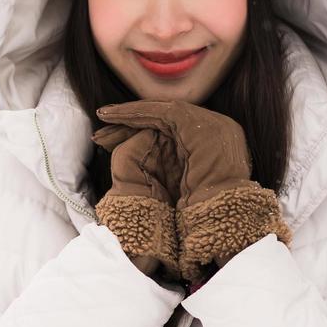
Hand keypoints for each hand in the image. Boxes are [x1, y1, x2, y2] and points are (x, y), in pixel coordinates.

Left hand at [95, 100, 290, 283]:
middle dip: (133, 120)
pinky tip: (112, 116)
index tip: (119, 136)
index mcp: (219, 140)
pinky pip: (158, 113)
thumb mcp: (190, 184)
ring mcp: (210, 120)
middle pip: (166, 118)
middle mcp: (218, 125)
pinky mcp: (194, 122)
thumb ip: (180, 168)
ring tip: (103, 117)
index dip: (146, 129)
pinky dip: (133, 113)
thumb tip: (156, 164)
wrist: (222, 214)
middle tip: (104, 123)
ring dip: (128, 114)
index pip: (176, 127)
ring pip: (160, 112)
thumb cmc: (205, 211)